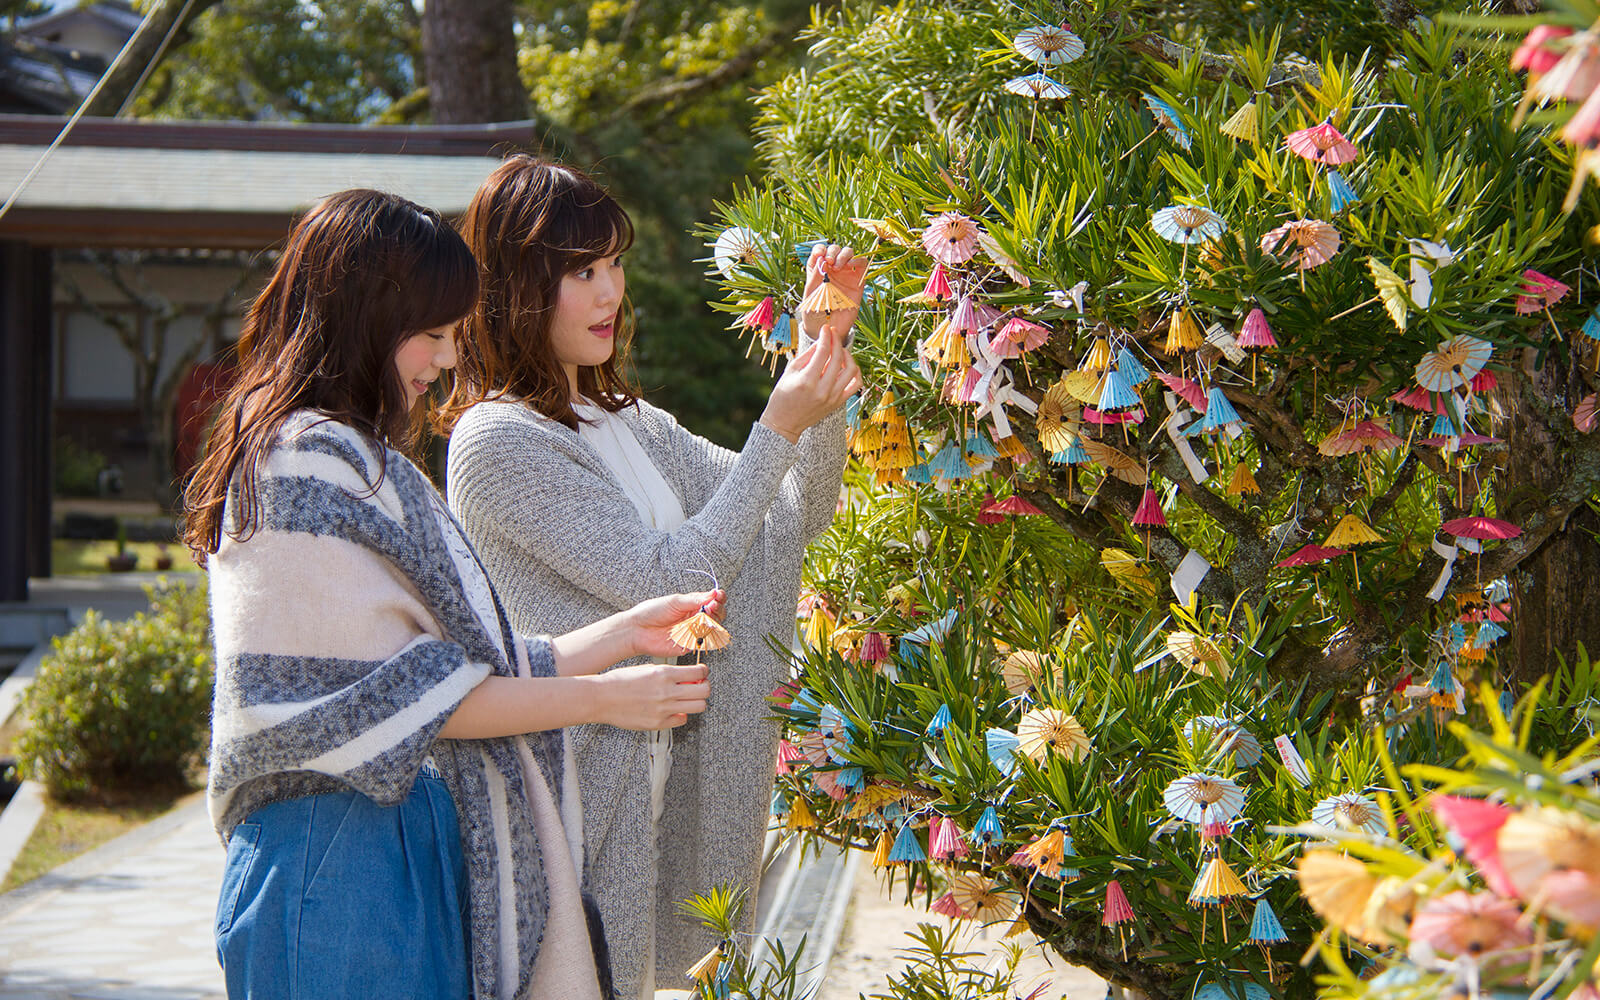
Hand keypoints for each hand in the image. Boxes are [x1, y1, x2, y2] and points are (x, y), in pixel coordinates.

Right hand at [594, 662, 708, 729]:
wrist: (601, 698)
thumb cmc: (620, 681)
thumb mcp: (647, 668)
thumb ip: (668, 673)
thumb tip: (687, 676)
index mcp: (664, 673)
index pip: (699, 672)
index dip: (703, 672)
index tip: (701, 673)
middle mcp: (667, 691)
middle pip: (704, 691)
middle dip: (704, 687)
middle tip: (698, 686)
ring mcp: (663, 709)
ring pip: (698, 707)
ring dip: (696, 702)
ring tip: (687, 699)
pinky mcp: (658, 723)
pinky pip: (681, 720)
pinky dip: (681, 715)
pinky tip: (673, 710)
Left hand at [626, 589, 724, 659]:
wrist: (637, 630)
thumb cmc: (651, 613)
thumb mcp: (674, 601)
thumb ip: (695, 599)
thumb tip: (713, 593)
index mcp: (691, 604)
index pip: (711, 600)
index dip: (718, 598)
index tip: (718, 596)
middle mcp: (694, 618)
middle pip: (716, 614)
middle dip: (718, 609)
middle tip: (713, 606)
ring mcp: (693, 631)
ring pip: (713, 627)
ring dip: (714, 621)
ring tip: (707, 615)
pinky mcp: (690, 644)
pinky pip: (704, 641)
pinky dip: (707, 635)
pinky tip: (704, 628)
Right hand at [759, 323, 863, 441]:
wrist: (785, 422)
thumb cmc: (783, 395)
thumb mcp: (790, 371)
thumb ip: (807, 355)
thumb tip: (822, 340)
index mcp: (807, 381)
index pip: (823, 352)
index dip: (825, 336)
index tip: (825, 328)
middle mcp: (822, 390)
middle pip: (838, 358)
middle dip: (836, 341)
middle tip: (832, 334)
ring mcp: (832, 398)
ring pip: (851, 370)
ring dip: (848, 356)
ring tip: (840, 351)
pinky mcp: (838, 403)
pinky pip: (855, 384)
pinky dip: (855, 372)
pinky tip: (847, 365)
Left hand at [799, 243, 868, 338]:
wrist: (827, 328)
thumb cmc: (815, 313)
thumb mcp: (810, 294)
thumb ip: (814, 277)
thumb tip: (821, 259)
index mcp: (818, 270)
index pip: (820, 251)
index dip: (820, 249)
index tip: (819, 255)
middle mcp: (832, 270)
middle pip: (835, 249)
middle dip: (832, 251)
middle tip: (829, 262)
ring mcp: (845, 274)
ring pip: (849, 253)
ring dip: (843, 254)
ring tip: (837, 265)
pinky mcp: (858, 281)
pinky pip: (862, 265)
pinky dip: (858, 260)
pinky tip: (850, 266)